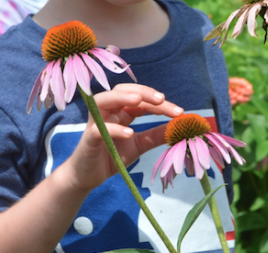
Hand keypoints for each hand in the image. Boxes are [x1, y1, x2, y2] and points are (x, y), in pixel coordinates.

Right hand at [64, 83, 182, 191]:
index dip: (160, 104)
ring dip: (121, 97)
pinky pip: (98, 129)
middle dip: (143, 92)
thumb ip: (156, 135)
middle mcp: (107, 112)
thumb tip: (180, 127)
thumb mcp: (139, 145)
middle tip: (162, 99)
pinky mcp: (88, 139)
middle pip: (123, 91)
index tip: (179, 112)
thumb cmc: (112, 156)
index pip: (141, 100)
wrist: (88, 176)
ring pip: (104, 100)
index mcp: (121, 111)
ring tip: (139, 100)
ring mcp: (96, 123)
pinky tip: (129, 133)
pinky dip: (114, 129)